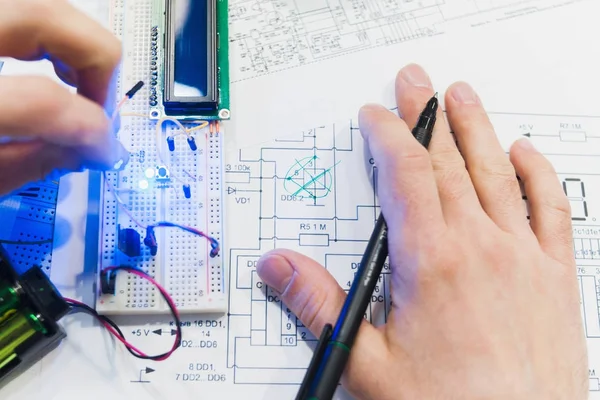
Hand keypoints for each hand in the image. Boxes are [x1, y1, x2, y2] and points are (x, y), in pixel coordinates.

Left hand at [0, 0, 127, 194]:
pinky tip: (52, 67)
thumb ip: (32, 163)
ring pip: (45, 4)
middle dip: (97, 68)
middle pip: (53, 18)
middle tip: (102, 111)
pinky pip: (24, 10)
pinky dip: (50, 36)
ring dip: (76, 47)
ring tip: (81, 90)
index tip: (107, 152)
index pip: (43, 101)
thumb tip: (90, 148)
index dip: (92, 132)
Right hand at [257, 64, 587, 398]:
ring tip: (462, 95)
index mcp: (432, 262)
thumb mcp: (365, 365)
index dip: (388, 135)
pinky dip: (536, 173)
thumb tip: (278, 265)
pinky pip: (550, 208)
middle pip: (449, 161)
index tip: (376, 115)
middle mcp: (480, 248)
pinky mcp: (554, 276)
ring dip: (476, 128)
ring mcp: (522, 257)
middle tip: (416, 83)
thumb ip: (320, 306)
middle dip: (427, 116)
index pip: (406, 175)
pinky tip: (523, 153)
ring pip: (496, 173)